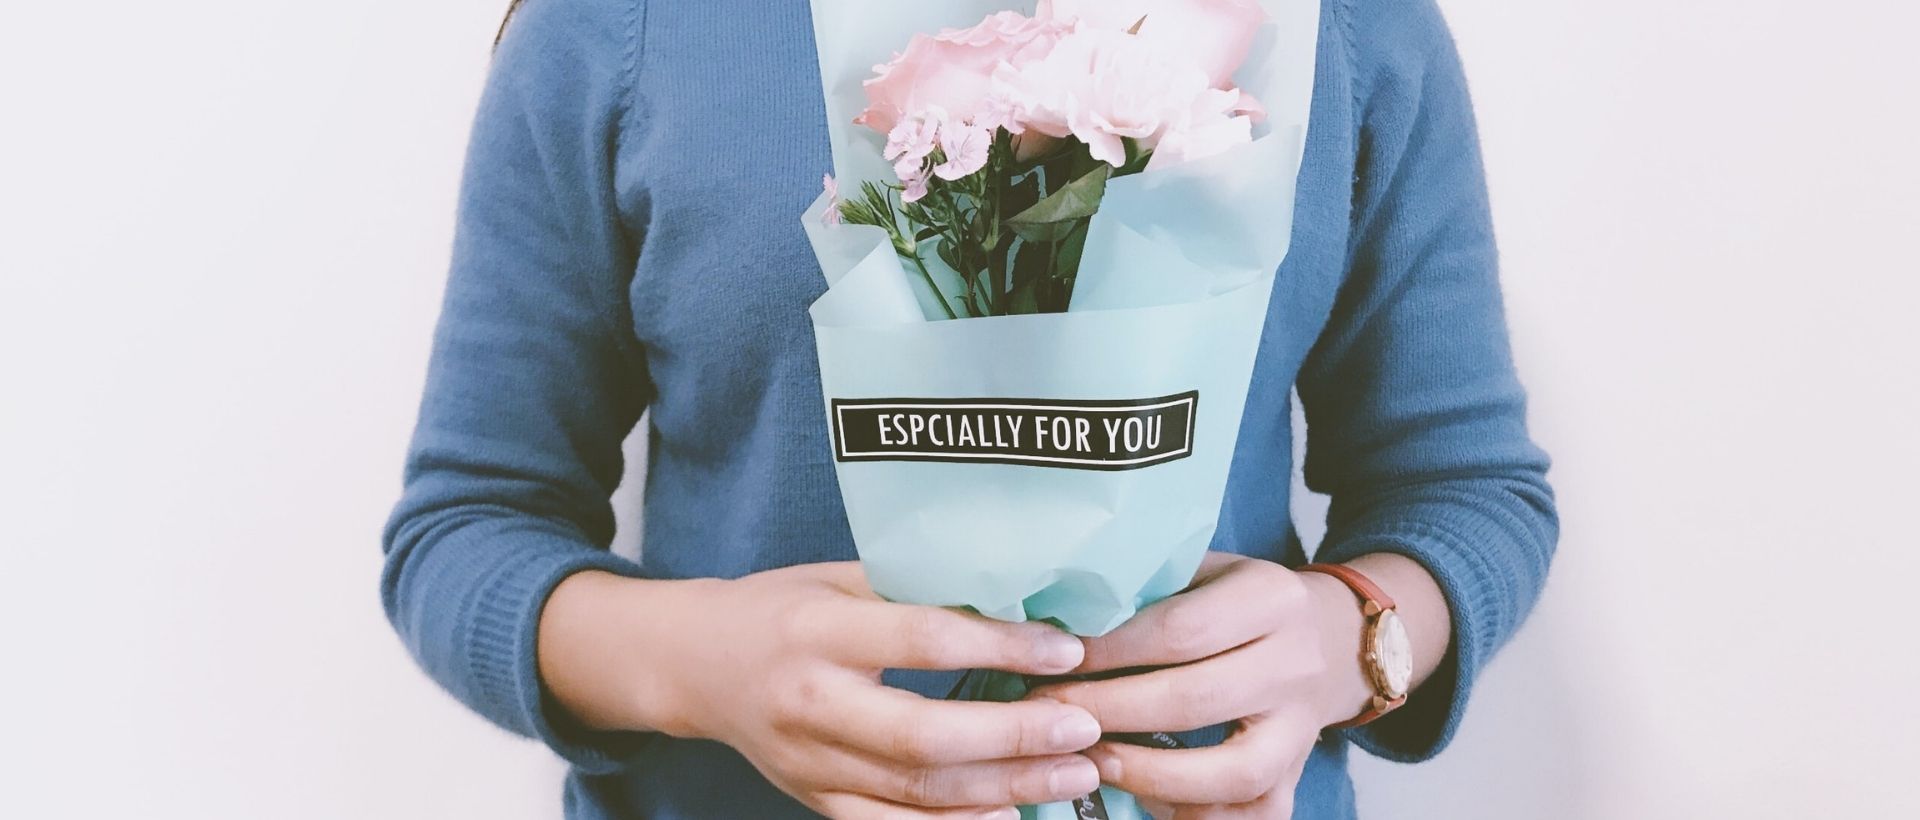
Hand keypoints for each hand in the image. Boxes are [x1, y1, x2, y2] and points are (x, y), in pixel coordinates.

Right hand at [538, 563, 1104, 818]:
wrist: (693, 665)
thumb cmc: (781, 607)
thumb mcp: (837, 576)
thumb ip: (915, 585)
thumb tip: (1019, 592)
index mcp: (818, 630)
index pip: (920, 640)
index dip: (999, 646)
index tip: (1066, 649)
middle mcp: (812, 703)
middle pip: (922, 736)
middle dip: (1013, 737)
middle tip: (1084, 728)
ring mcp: (810, 764)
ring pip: (916, 794)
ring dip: (1005, 790)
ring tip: (1075, 775)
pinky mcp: (816, 801)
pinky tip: (1014, 819)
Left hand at [1029, 553, 1377, 818]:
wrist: (1329, 639)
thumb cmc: (1238, 600)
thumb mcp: (1205, 569)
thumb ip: (1149, 588)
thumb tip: (1058, 621)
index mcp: (1271, 598)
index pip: (1180, 630)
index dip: (1110, 652)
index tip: (1054, 661)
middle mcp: (1294, 664)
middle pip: (1195, 700)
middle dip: (1109, 712)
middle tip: (1046, 714)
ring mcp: (1302, 728)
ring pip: (1232, 772)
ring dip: (1148, 774)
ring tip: (1088, 761)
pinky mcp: (1297, 775)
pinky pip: (1250, 812)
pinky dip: (1191, 812)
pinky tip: (1142, 795)